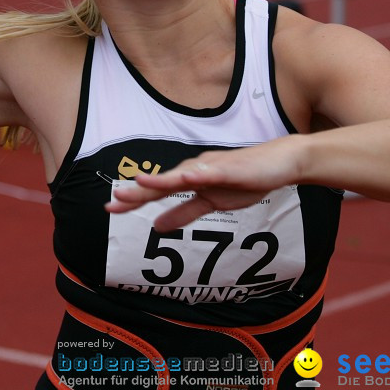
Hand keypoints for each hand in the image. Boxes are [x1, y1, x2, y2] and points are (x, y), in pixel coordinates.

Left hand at [104, 138, 305, 232]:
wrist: (279, 163)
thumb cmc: (245, 181)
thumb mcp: (211, 203)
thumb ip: (184, 213)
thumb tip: (157, 226)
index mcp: (188, 180)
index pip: (156, 192)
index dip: (133, 200)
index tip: (110, 209)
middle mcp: (194, 170)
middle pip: (162, 183)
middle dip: (137, 192)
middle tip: (113, 200)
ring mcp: (210, 167)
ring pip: (181, 175)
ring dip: (160, 180)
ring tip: (139, 184)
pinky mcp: (229, 168)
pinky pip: (210, 172)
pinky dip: (196, 175)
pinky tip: (185, 179)